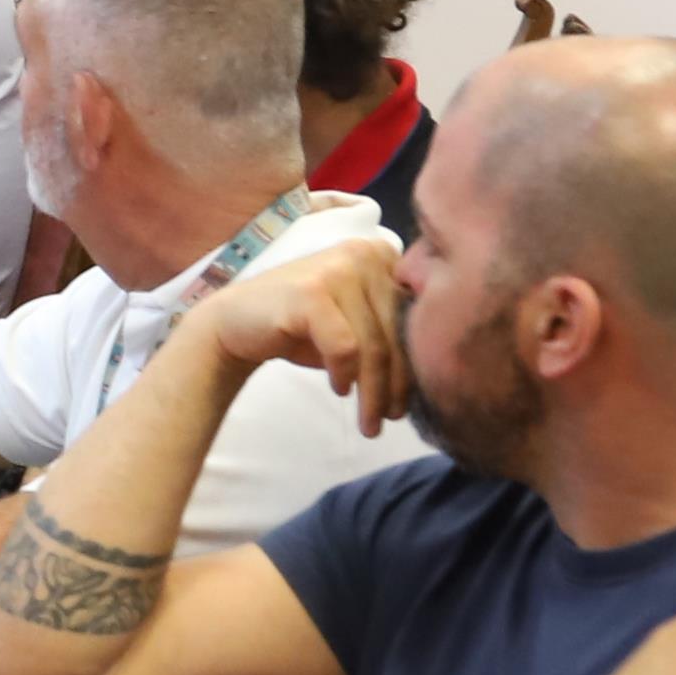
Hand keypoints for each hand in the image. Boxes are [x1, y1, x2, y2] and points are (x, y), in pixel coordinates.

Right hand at [197, 232, 416, 432]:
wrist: (235, 323)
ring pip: (373, 345)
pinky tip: (338, 389)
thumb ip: (392, 328)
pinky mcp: (312, 292)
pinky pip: (344, 346)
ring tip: (369, 422)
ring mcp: (338, 268)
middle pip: (395, 333)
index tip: (408, 402)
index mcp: (384, 255)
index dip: (416, 363)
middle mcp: (366, 252)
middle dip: (395, 386)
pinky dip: (344, 374)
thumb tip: (440, 370)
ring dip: (372, 392)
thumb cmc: (302, 328)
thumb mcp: (356, 322)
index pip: (414, 317)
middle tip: (390, 420)